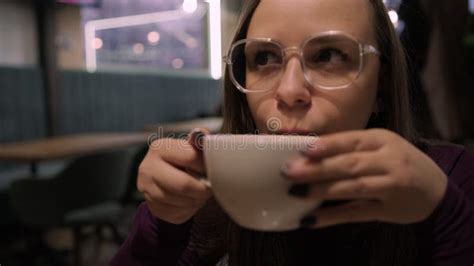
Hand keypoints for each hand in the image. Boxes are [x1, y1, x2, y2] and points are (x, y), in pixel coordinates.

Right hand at [137, 129, 211, 223]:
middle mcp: (148, 167)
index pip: (190, 157)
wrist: (169, 179)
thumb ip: (199, 141)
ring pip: (181, 201)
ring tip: (199, 192)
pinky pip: (177, 213)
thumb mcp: (191, 147)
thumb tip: (201, 134)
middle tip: (209, 186)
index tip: (211, 168)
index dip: (206, 166)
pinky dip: (189, 209)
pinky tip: (189, 200)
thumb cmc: (185, 160)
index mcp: (159, 147)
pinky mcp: (152, 207)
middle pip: (183, 184)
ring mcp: (147, 189)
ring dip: (197, 199)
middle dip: (202, 188)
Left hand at [282, 129, 447, 227]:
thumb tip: (307, 152)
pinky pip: (356, 213)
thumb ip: (352, 148)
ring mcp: (391, 186)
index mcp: (383, 139)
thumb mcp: (382, 147)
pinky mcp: (389, 210)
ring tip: (297, 192)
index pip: (350, 140)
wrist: (437, 191)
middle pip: (349, 164)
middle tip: (289, 172)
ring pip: (352, 187)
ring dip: (322, 190)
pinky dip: (333, 216)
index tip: (302, 150)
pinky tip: (312, 219)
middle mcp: (388, 160)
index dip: (326, 146)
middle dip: (317, 168)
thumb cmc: (399, 163)